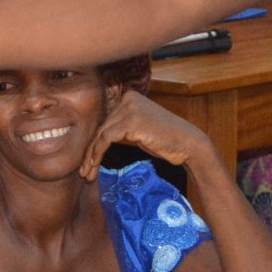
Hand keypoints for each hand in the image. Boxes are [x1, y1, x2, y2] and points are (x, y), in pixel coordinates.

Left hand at [80, 88, 213, 179]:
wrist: (188, 144)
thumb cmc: (164, 139)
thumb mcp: (138, 129)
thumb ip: (119, 128)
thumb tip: (95, 139)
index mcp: (129, 97)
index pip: (105, 121)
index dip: (93, 143)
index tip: (86, 162)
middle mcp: (128, 98)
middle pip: (101, 128)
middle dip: (89, 152)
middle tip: (83, 171)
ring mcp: (129, 108)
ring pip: (100, 134)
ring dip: (91, 157)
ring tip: (87, 174)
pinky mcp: (131, 120)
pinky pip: (106, 138)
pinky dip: (97, 154)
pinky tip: (94, 166)